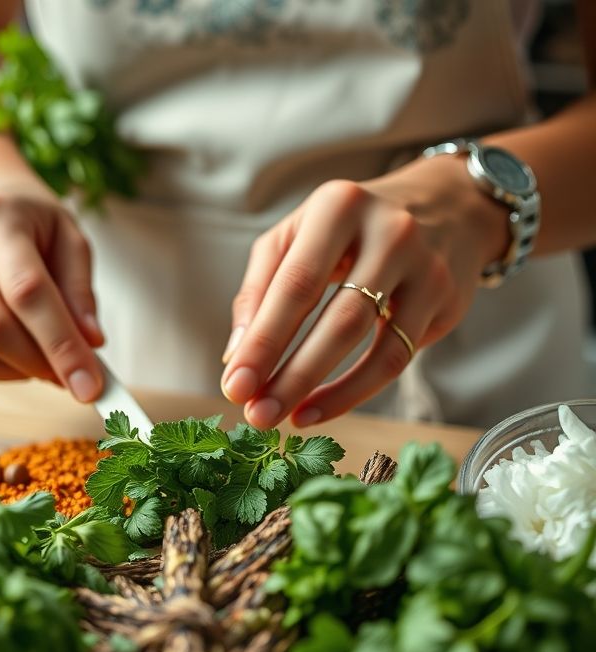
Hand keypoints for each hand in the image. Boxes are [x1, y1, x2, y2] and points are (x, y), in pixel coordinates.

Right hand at [0, 182, 104, 400]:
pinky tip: (9, 353)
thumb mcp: (69, 239)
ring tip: (41, 359)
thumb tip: (91, 343)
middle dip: (40, 366)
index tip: (90, 387)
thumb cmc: (29, 223)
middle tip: (71, 376)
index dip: (62, 346)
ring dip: (16, 373)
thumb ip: (81, 291)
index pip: (28, 292)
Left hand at [220, 155, 509, 427]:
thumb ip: (261, 287)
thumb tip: (235, 355)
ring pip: (374, 344)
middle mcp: (389, 232)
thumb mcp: (297, 234)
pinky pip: (398, 358)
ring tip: (287, 419)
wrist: (444, 205)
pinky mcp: (445, 300)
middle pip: (337, 319)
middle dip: (292, 375)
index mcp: (338, 207)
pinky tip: (320, 409)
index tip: (234, 385)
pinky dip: (356, 391)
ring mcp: (426, 267)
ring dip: (325, 391)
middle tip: (257, 415)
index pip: (295, 285)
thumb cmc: (350, 226)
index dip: (263, 341)